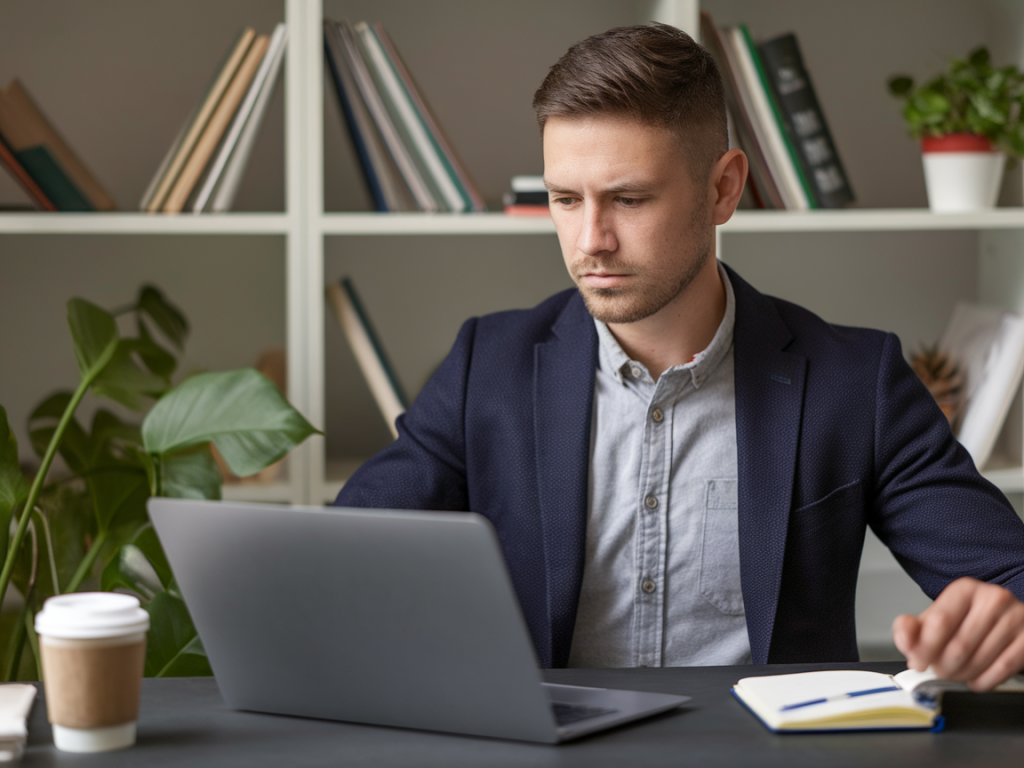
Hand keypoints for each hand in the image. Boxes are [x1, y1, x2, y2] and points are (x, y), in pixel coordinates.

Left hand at [892, 577, 1023, 691]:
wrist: (1006, 620)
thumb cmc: (968, 619)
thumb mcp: (937, 617)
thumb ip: (912, 628)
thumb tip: (905, 639)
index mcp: (965, 589)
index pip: (940, 622)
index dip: (924, 647)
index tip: (917, 661)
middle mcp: (993, 599)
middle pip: (959, 646)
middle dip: (942, 666)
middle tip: (937, 671)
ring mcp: (1015, 619)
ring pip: (979, 661)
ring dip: (961, 676)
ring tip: (955, 673)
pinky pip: (1002, 670)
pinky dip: (983, 681)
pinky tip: (975, 679)